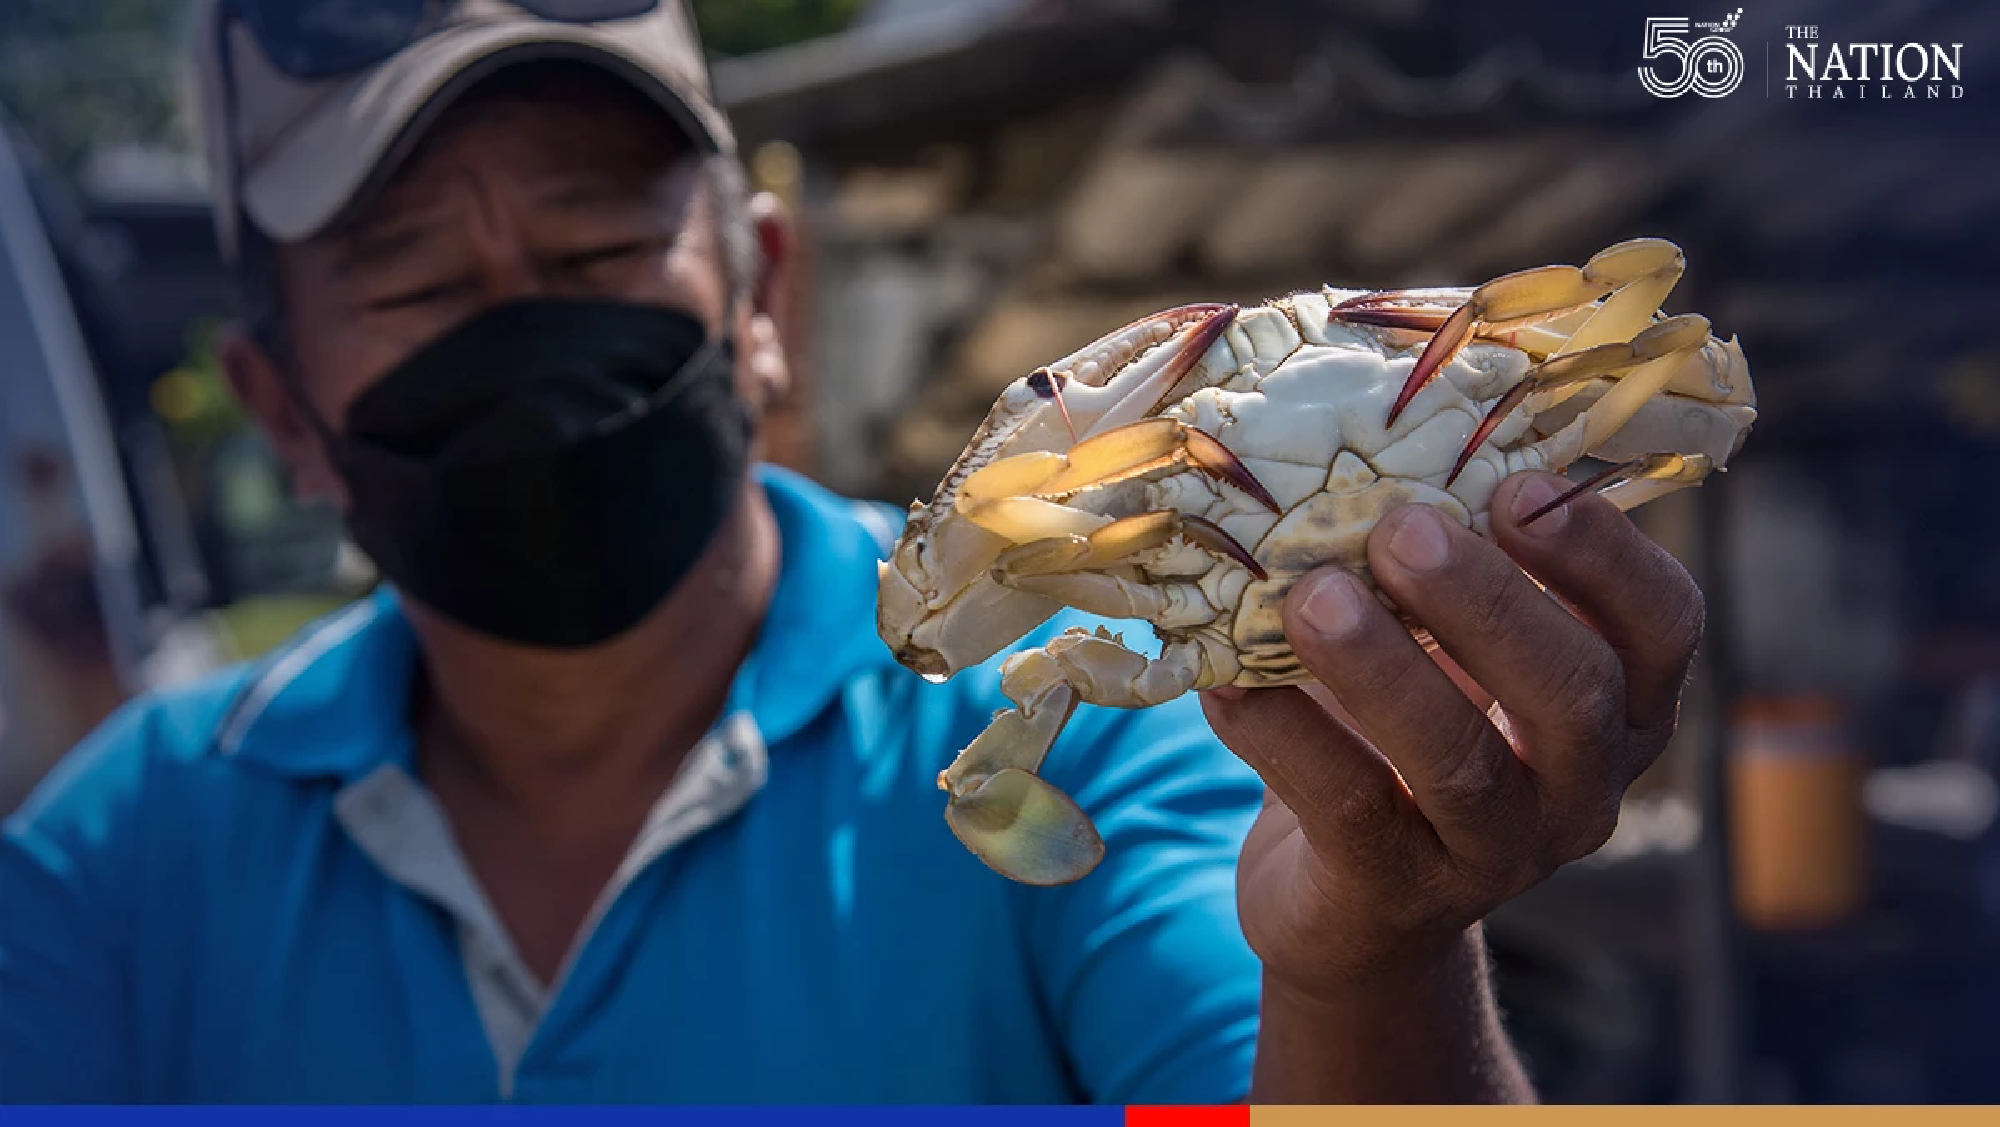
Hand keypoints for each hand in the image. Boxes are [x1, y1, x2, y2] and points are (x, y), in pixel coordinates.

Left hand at [1204, 470, 1703, 998]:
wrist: (1350, 911)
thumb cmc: (1404, 734)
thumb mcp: (1444, 652)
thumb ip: (1433, 567)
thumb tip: (1352, 425)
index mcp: (1620, 706)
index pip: (1662, 625)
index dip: (1604, 555)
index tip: (1519, 484)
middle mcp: (1580, 788)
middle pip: (1574, 694)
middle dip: (1490, 604)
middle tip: (1401, 531)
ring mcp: (1495, 854)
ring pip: (1461, 764)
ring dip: (1385, 670)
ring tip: (1311, 597)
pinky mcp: (1395, 896)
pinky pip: (1349, 810)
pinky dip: (1284, 736)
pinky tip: (1226, 680)